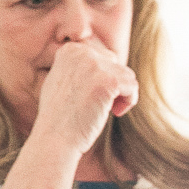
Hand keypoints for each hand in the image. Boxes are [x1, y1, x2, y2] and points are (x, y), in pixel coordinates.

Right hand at [30, 36, 137, 156]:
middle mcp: (81, 52)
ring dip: (121, 94)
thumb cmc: (60, 116)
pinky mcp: (109, 81)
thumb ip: (81, 66)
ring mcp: (94, 65)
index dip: (103, 78)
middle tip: (99, 104)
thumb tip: (107, 58)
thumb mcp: (64, 80)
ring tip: (106, 109)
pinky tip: (115, 112)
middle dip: (113, 85)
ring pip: (127, 75)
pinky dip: (129, 101)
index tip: (92, 96)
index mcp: (70, 50)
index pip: (103, 57)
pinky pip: (133, 86)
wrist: (55, 138)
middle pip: (116, 64)